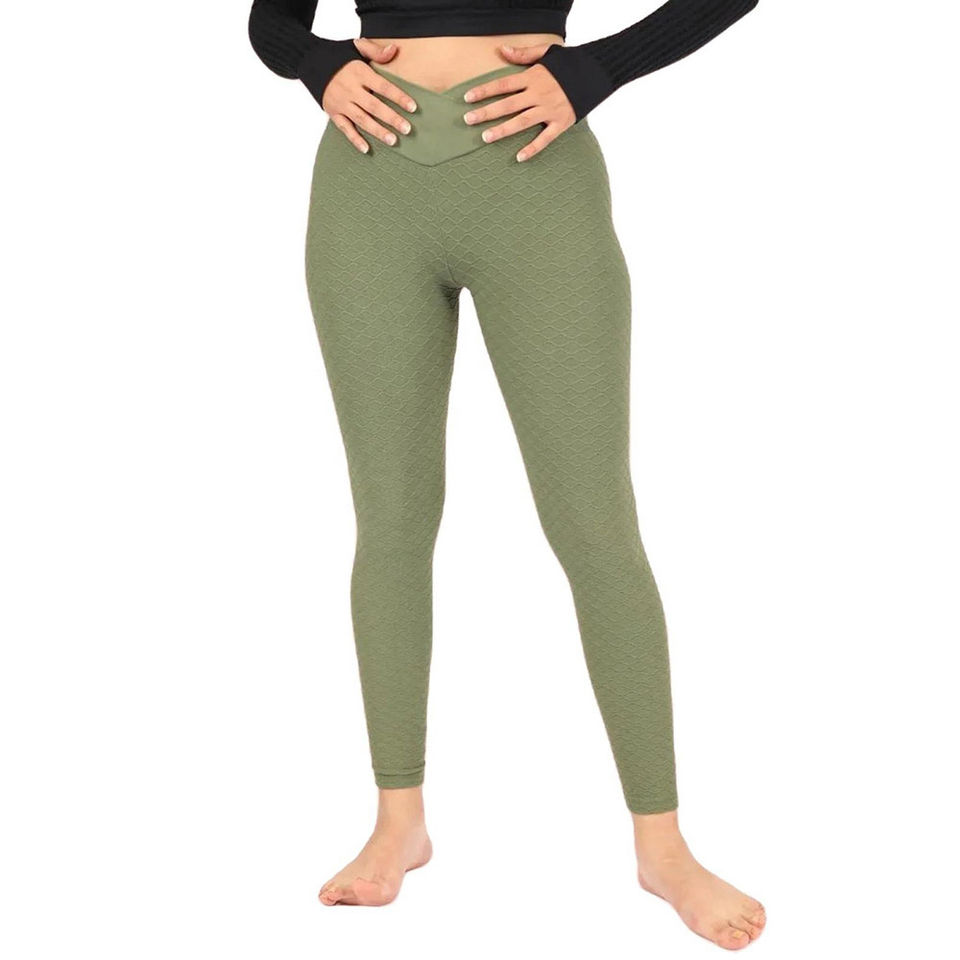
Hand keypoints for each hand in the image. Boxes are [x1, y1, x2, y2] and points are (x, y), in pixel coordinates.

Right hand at [321, 39, 417, 153]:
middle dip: (391, 118)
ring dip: (377, 131)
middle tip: (407, 129)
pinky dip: (354, 139)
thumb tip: (394, 50)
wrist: (310, 62)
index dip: (398, 97)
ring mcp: (341, 103)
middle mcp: (350, 89)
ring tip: (393, 141)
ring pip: (362, 120)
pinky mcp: (333, 113)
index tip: (413, 107)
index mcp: (359, 73)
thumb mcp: (356, 47)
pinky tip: (366, 149)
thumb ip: (376, 52)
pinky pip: (344, 128)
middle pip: (374, 106)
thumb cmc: (339, 56)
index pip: (383, 86)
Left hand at [462, 44, 575, 161]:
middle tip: (468, 120)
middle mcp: (539, 94)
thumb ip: (523, 54)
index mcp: (533, 77)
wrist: (596, 73)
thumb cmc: (569, 64)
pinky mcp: (561, 122)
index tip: (467, 98)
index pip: (503, 84)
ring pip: (522, 122)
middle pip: (508, 104)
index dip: (484, 91)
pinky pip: (545, 138)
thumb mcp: (546, 52)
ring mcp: (550, 110)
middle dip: (487, 112)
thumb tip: (501, 51)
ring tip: (485, 137)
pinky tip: (519, 157)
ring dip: (503, 130)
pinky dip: (533, 148)